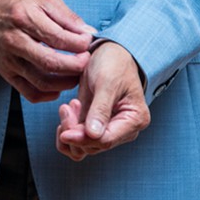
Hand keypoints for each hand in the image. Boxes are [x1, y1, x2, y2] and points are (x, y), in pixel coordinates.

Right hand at [0, 0, 95, 102]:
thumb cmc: (17, 3)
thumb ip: (67, 16)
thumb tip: (88, 33)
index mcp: (25, 17)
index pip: (58, 38)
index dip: (79, 43)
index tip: (88, 42)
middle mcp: (14, 40)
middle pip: (50, 63)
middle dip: (75, 66)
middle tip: (86, 61)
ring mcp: (9, 59)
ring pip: (41, 81)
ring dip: (65, 83)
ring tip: (76, 74)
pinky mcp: (6, 73)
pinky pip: (29, 92)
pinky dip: (47, 95)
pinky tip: (58, 87)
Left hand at [56, 41, 149, 159]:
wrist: (109, 52)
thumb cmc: (114, 62)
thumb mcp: (107, 82)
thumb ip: (101, 109)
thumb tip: (93, 134)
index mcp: (135, 120)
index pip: (106, 140)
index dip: (83, 139)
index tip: (64, 132)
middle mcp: (123, 129)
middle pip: (94, 146)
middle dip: (75, 131)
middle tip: (67, 107)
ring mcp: (108, 128)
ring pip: (84, 147)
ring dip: (70, 131)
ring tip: (68, 108)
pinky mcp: (95, 126)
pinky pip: (79, 141)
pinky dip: (68, 130)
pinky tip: (67, 113)